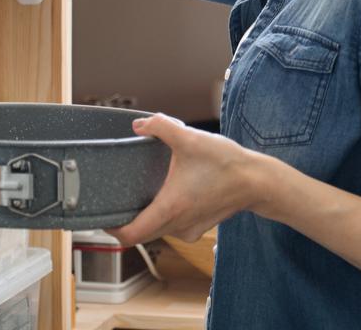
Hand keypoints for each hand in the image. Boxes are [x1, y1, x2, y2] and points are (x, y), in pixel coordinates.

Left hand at [106, 113, 268, 245]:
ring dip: (145, 216)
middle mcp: (177, 226)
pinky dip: (163, 216)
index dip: (111, 228)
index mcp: (170, 208)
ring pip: (156, 231)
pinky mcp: (198, 228)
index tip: (103, 214)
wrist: (257, 181)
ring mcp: (188, 230)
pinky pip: (171, 227)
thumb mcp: (190, 138)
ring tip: (140, 192)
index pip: (130, 235)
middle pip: (140, 234)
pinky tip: (166, 194)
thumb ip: (160, 126)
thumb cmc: (226, 163)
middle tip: (115, 198)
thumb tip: (139, 125)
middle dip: (125, 220)